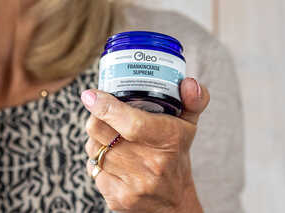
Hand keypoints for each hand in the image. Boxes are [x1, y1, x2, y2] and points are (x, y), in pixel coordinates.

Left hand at [81, 77, 208, 211]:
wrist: (173, 203)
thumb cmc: (176, 156)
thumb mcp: (189, 126)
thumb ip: (192, 100)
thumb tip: (189, 82)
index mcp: (168, 141)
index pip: (132, 123)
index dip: (106, 107)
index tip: (91, 95)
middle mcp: (150, 164)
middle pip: (101, 131)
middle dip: (95, 117)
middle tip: (101, 110)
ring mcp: (133, 184)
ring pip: (93, 148)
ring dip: (96, 138)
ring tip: (110, 135)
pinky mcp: (117, 198)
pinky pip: (93, 169)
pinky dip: (97, 160)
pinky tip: (111, 158)